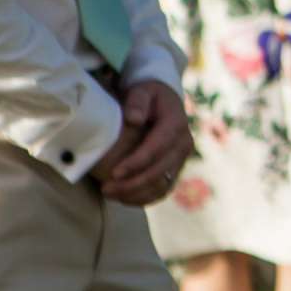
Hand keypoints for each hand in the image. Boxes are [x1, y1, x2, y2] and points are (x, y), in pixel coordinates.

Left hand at [94, 82, 190, 204]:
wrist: (164, 101)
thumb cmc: (148, 95)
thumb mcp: (143, 91)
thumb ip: (137, 101)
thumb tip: (134, 119)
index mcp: (177, 124)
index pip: (157, 148)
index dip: (136, 163)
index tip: (114, 173)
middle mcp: (184, 144)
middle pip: (160, 170)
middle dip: (133, 183)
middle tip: (106, 189)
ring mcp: (182, 158)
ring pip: (163, 184)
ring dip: (137, 193)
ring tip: (111, 194)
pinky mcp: (176, 168)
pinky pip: (164, 189)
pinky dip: (145, 197)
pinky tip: (124, 199)